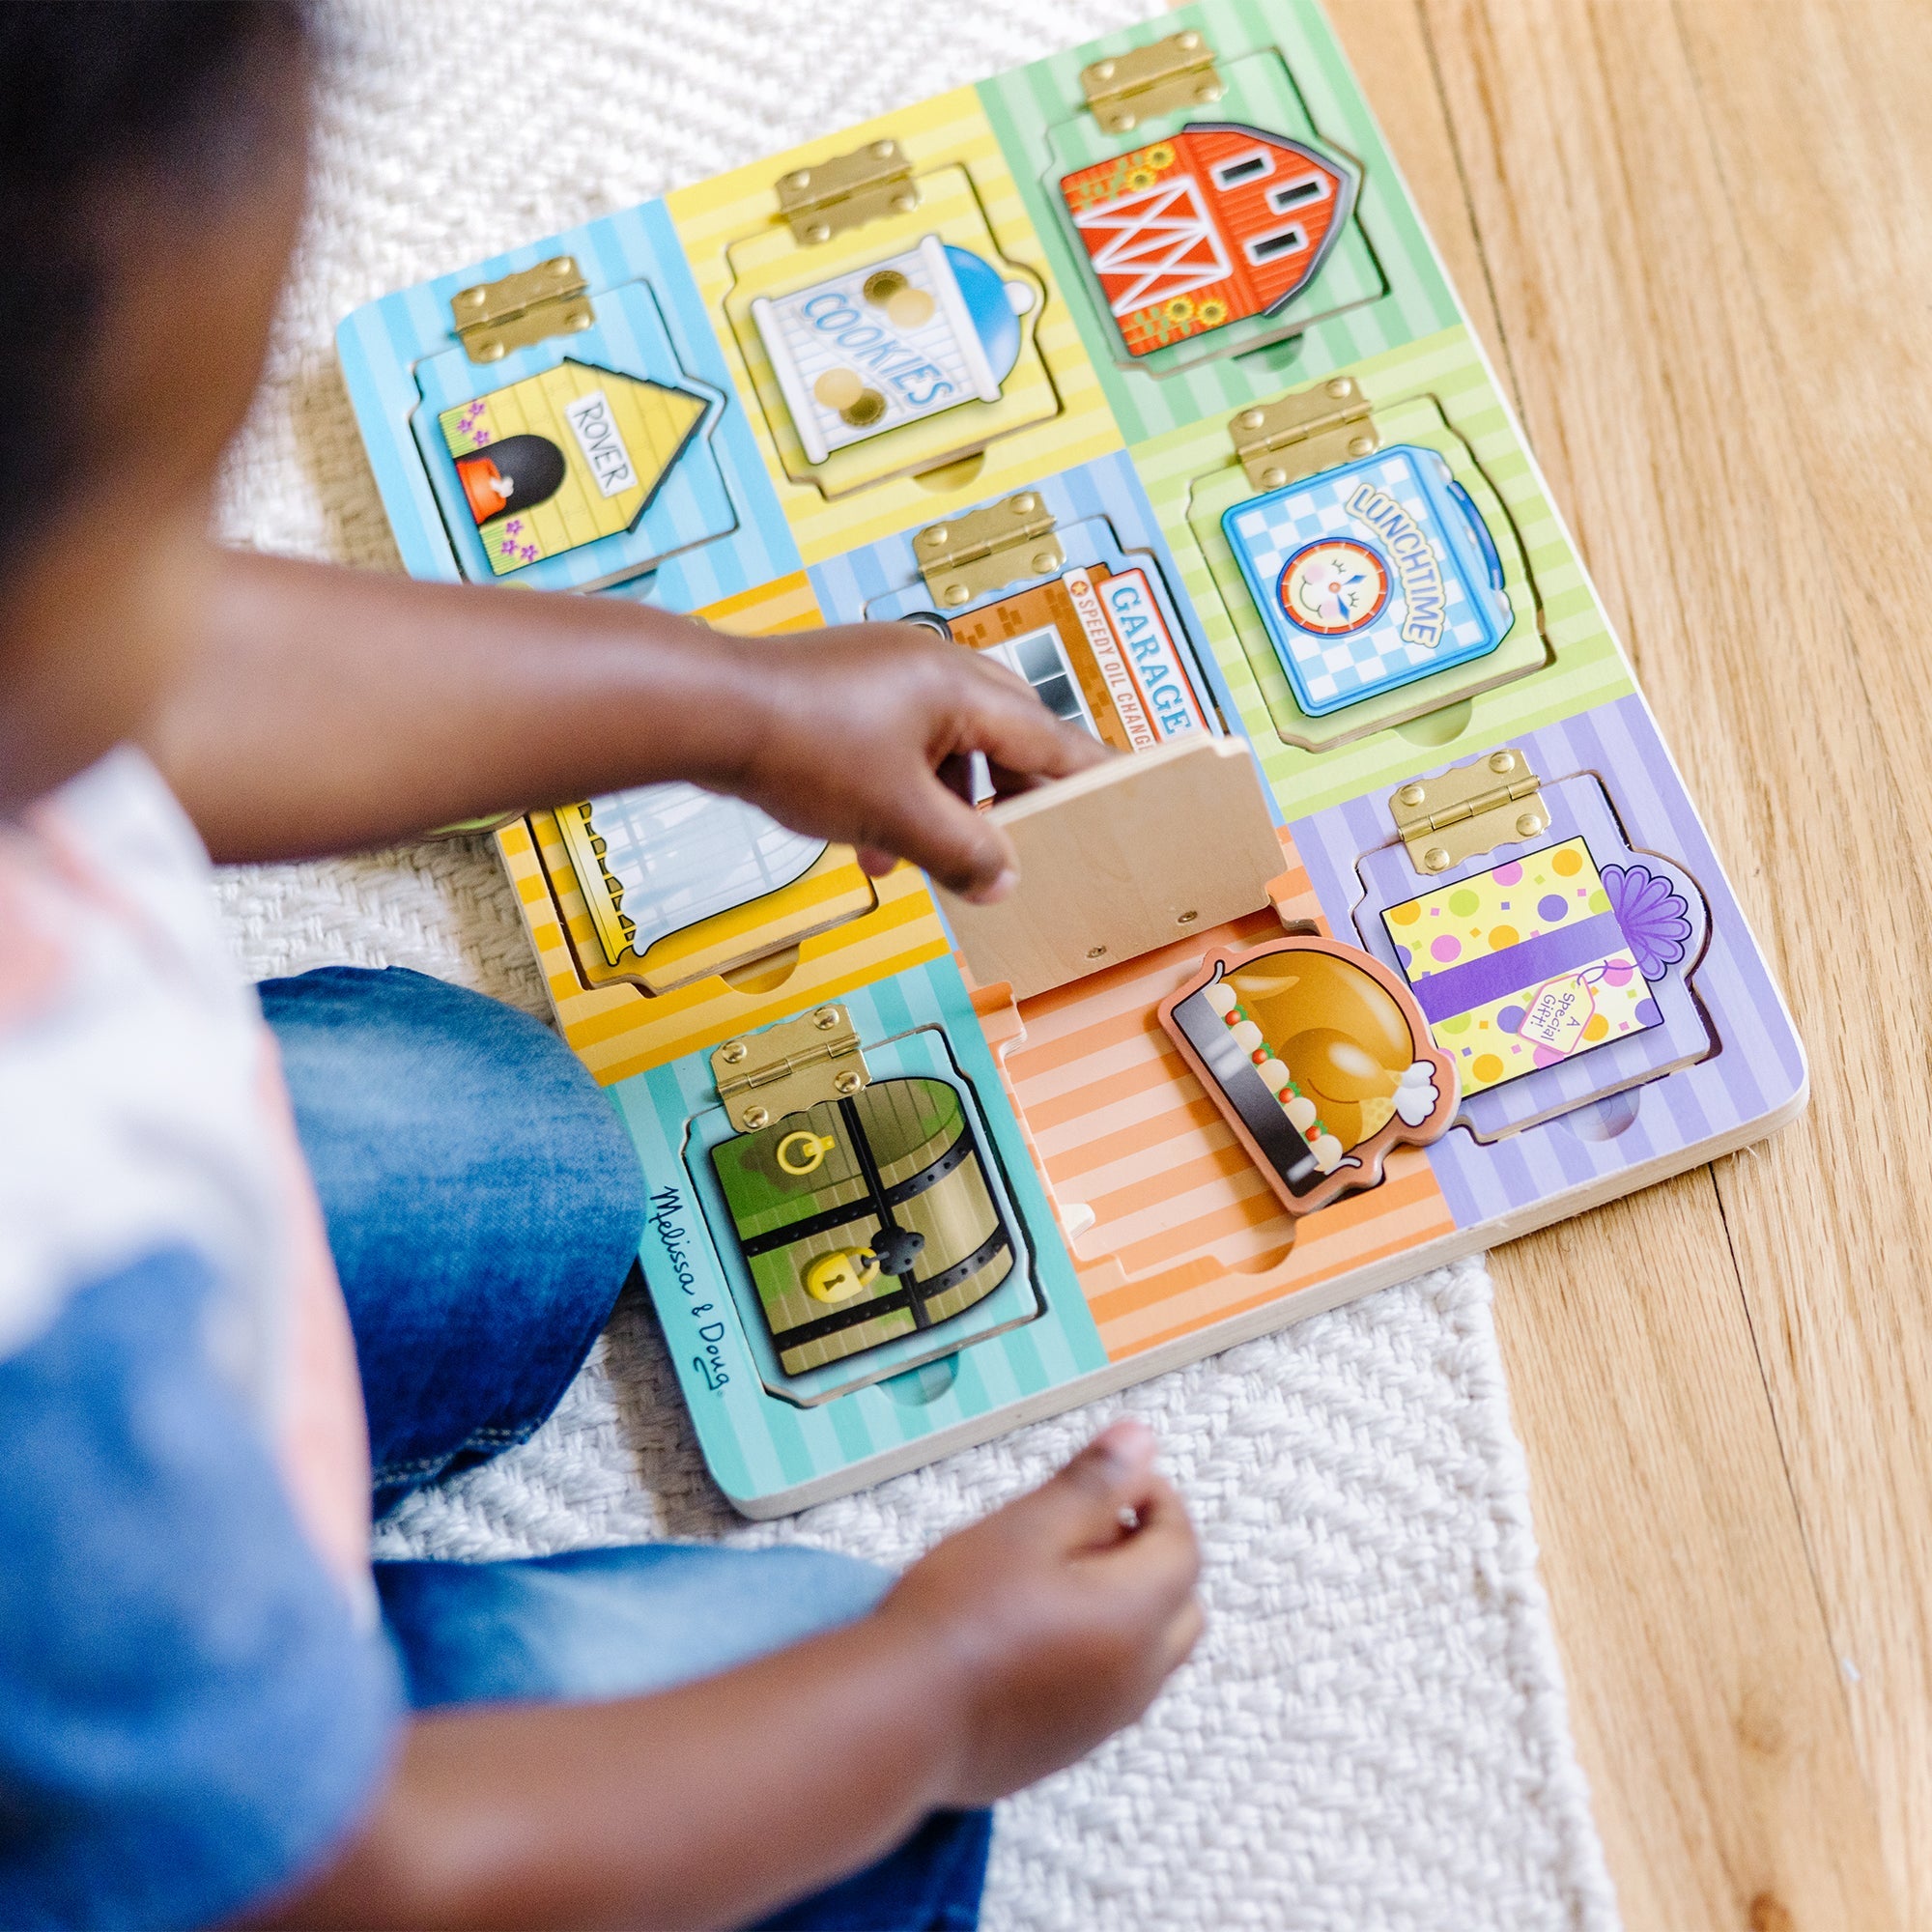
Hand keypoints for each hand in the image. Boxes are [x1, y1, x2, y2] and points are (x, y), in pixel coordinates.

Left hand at [725, 622, 1109, 902]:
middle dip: (1011, 800)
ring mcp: (885, 675)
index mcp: (960, 688)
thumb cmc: (799, 745)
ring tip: (933, 861)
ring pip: (945, 749)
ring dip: (948, 808)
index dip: (1086, 777)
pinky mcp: (846, 691)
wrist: (705, 710)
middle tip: (1030, 845)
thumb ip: (961, 852)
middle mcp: (930, 669)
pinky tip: (874, 846)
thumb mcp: (897, 818)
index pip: (1048, 739)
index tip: (1123, 795)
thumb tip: (1001, 879)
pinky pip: (899, 748)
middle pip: (1001, 738)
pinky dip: (901, 796)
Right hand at [877, 1419, 1202, 1804]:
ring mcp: (1106, 1720)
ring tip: (1058, 1576)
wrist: (901, 1715)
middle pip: (1181, 1606)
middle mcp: (1138, 1677)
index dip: (1157, 1500)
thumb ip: (1092, 1485)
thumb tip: (1142, 1441)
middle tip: (1094, 1525)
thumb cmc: (958, 1614)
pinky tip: (1036, 1632)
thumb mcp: (1026, 1527)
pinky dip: (1100, 1653)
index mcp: (1136, 1616)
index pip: (1183, 1547)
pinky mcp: (1071, 1747)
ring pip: (1151, 1654)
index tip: (1117, 1480)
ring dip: (1129, 1608)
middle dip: (1153, 1556)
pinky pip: (1113, 1692)